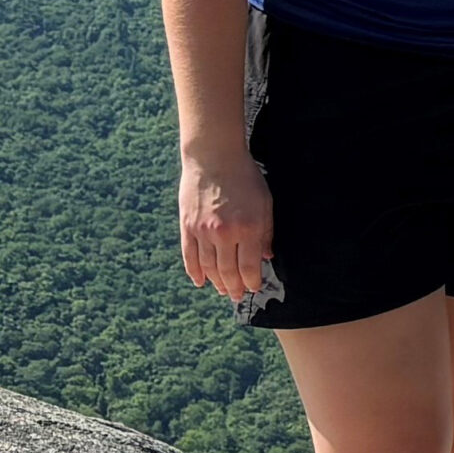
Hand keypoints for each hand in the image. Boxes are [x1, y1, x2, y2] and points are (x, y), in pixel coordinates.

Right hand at [180, 147, 273, 303]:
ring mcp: (202, 231)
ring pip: (208, 266)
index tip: (253, 288)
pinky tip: (200, 281)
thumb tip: (267, 257)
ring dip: (216, 282)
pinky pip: (189, 255)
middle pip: (228, 271)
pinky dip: (194, 271)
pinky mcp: (186, 225)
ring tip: (222, 290)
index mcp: (248, 228)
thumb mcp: (265, 203)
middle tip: (236, 295)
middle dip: (234, 286)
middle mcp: (224, 234)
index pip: (250, 267)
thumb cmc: (245, 177)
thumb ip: (266, 232)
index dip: (252, 281)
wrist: (214, 156)